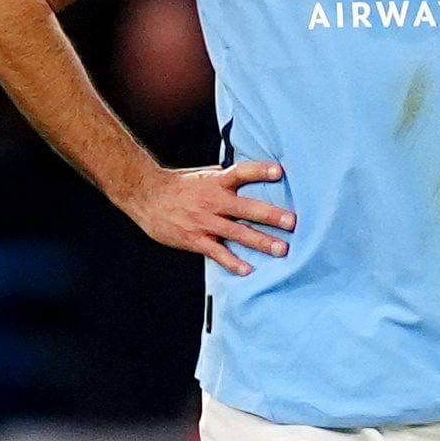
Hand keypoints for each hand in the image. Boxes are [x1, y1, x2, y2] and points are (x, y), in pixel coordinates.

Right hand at [122, 158, 293, 275]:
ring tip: (282, 250)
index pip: (241, 172)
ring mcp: (205, 222)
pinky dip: (232, 262)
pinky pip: (217, 252)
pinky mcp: (195, 239)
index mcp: (217, 182)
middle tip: (292, 222)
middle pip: (246, 208)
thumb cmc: (181, 186)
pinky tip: (248, 270)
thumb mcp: (205, 175)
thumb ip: (228, 179)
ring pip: (237, 233)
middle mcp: (213, 201)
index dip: (260, 171)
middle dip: (271, 216)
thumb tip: (255, 175)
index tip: (279, 171)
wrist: (147, 196)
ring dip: (261, 242)